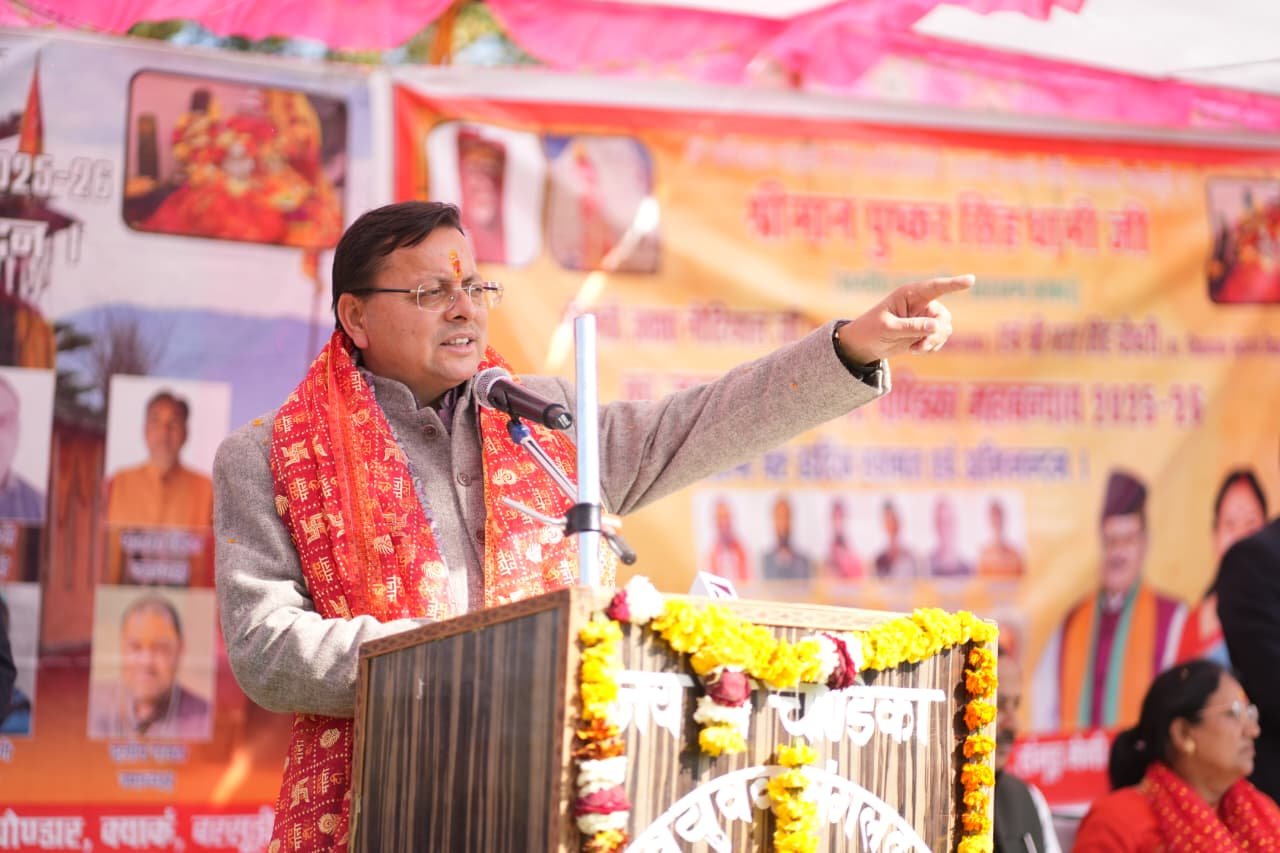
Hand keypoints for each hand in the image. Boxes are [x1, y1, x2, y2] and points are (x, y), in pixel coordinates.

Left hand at [836, 274, 973, 364]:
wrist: (864, 344)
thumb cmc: (871, 330)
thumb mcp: (888, 329)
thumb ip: (911, 327)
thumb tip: (936, 327)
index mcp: (909, 294)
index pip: (935, 287)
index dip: (953, 284)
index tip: (971, 280)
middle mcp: (920, 303)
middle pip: (943, 316)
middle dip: (936, 334)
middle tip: (921, 346)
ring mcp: (924, 317)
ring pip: (944, 329)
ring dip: (933, 342)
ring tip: (915, 349)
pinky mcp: (925, 331)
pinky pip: (940, 338)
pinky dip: (931, 347)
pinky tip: (915, 350)